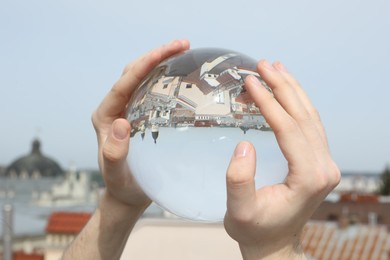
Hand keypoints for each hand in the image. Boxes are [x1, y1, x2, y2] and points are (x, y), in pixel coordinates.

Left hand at [91, 39, 189, 209]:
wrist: (127, 193)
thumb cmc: (122, 186)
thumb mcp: (117, 175)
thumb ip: (114, 153)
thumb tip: (121, 123)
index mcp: (105, 116)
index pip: (124, 84)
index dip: (144, 65)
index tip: (166, 52)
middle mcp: (114, 108)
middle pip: (133, 73)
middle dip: (156, 55)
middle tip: (183, 44)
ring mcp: (127, 109)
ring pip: (142, 77)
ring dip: (161, 61)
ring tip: (184, 50)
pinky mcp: (139, 114)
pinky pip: (151, 89)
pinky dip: (166, 77)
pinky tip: (182, 72)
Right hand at [224, 61, 339, 258]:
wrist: (274, 243)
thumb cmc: (255, 230)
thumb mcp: (239, 213)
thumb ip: (239, 183)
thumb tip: (244, 145)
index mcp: (309, 178)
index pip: (289, 129)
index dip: (269, 102)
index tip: (250, 82)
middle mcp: (324, 168)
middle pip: (304, 116)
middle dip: (282, 86)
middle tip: (262, 64)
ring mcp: (325, 163)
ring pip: (311, 116)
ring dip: (292, 89)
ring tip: (275, 67)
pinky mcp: (319, 161)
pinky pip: (311, 124)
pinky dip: (298, 103)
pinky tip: (288, 90)